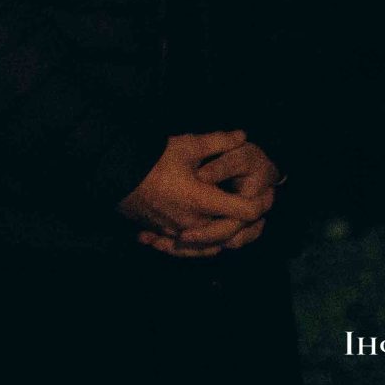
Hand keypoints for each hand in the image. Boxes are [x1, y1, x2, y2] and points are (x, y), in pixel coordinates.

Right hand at [119, 131, 272, 256]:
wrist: (116, 174)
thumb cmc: (154, 159)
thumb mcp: (188, 145)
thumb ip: (218, 142)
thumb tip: (243, 135)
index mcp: (202, 201)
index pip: (243, 211)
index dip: (261, 204)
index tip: (269, 194)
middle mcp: (193, 222)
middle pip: (230, 234)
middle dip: (248, 225)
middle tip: (259, 214)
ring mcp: (177, 232)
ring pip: (210, 246)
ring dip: (227, 239)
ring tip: (239, 229)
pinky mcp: (164, 234)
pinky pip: (189, 249)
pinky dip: (202, 246)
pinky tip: (206, 240)